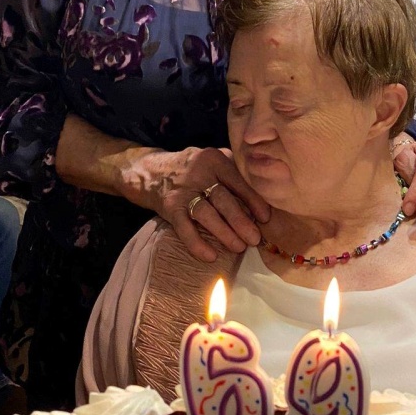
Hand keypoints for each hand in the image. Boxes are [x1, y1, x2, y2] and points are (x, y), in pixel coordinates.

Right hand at [125, 146, 270, 262]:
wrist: (149, 171)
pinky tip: (210, 256)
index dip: (253, 200)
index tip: (266, 217)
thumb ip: (233, 166)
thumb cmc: (190, 168)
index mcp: (213, 159)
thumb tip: (263, 186)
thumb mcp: (210, 158)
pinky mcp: (169, 207)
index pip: (237, 180)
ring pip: (206, 214)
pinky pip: (184, 228)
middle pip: (223, 199)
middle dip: (241, 221)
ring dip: (224, 233)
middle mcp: (198, 173)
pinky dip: (197, 243)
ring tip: (239, 248)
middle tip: (255, 239)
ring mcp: (182, 191)